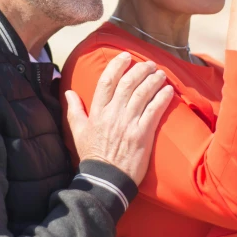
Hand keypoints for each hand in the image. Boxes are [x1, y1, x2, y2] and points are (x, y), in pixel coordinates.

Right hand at [65, 52, 173, 184]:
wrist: (106, 180)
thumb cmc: (92, 156)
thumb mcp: (77, 132)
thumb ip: (74, 110)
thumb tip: (68, 92)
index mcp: (97, 112)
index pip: (107, 81)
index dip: (117, 65)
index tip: (125, 56)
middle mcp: (112, 114)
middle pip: (128, 84)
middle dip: (139, 70)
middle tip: (149, 64)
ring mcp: (128, 124)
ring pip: (142, 94)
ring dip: (153, 80)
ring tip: (160, 73)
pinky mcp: (142, 135)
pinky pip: (154, 111)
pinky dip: (162, 98)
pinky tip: (168, 90)